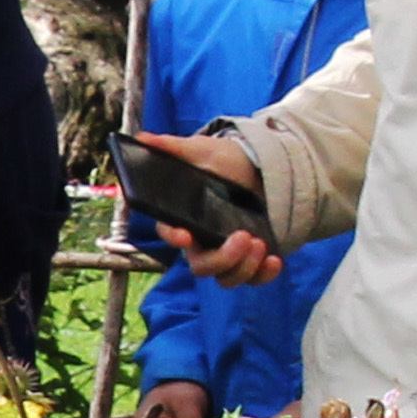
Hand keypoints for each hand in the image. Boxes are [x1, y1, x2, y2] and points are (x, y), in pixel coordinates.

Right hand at [127, 131, 282, 286]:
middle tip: (242, 236)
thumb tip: (142, 138)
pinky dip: (263, 275)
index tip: (185, 235)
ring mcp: (225, 252)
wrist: (258, 168)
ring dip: (243, 266)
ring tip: (259, 243)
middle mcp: (201, 241)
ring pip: (225, 277)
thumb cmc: (223, 160)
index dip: (173, 238)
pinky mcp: (249, 259)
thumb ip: (171, 147)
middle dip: (222, 258)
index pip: (170, 233)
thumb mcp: (200, 150)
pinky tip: (274, 260)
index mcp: (183, 217)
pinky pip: (253, 279)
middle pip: (201, 266)